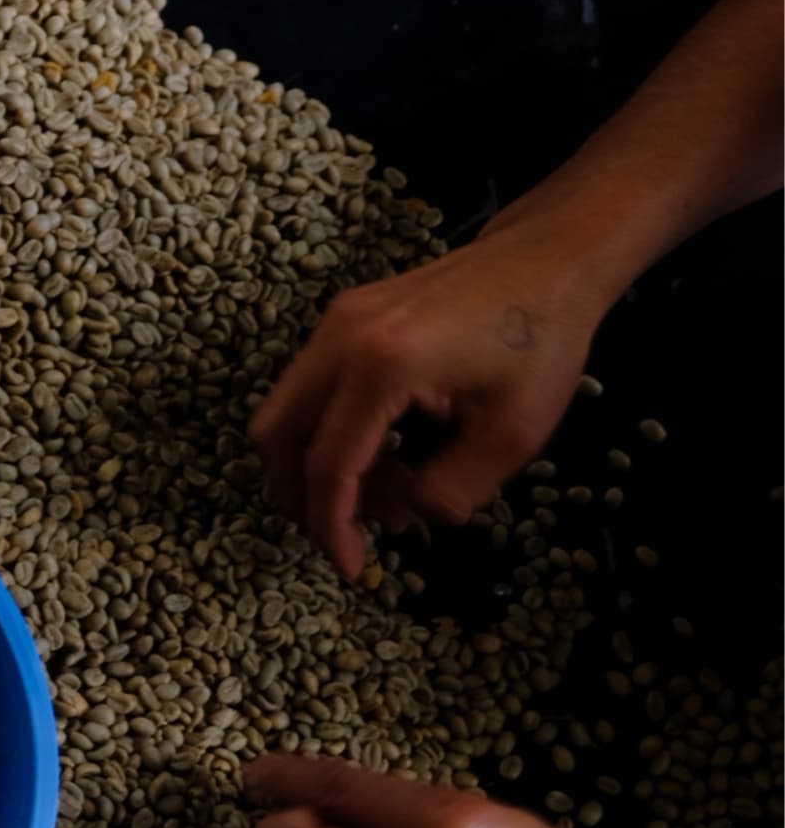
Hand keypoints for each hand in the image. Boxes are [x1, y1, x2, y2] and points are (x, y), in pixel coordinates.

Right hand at [248, 215, 604, 577]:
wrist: (549, 258)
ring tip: (386, 486)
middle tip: (358, 527)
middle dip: (305, 499)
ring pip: (282, 416)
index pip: (328, 466)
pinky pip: (306, 392)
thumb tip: (407, 516)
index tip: (352, 569)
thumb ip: (449, 493)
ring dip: (316, 468)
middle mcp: (342, 338)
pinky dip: (327, 436)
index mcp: (384, 365)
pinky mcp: (340, 320)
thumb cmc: (543, 338)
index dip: (331, 528)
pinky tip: (384, 451)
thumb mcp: (513, 436)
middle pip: (277, 439)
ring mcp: (335, 323)